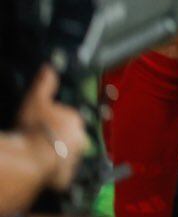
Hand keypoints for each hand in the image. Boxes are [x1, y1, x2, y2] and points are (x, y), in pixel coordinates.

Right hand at [18, 67, 86, 191]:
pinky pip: (61, 173)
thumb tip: (49, 68)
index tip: (42, 124)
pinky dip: (54, 172)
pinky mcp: (67, 176)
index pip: (67, 118)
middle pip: (69, 136)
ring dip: (56, 154)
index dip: (53, 121)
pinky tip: (42, 169)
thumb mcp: (36, 101)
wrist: (31, 160)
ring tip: (38, 154)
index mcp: (75, 119)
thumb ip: (45, 84)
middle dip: (58, 137)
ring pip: (67, 154)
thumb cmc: (35, 129)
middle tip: (39, 139)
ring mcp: (75, 158)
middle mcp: (80, 138)